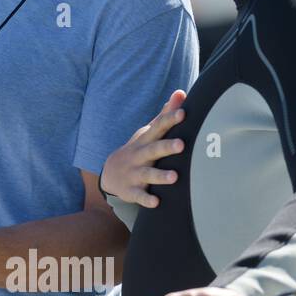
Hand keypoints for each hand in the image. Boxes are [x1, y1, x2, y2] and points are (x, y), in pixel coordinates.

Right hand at [100, 90, 186, 207]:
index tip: (183, 113)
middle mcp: (140, 155)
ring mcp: (134, 173)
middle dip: (166, 147)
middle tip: (182, 144)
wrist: (111, 172)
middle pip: (153, 150)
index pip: (159, 128)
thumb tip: (181, 93)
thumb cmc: (140, 149)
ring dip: (160, 176)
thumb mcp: (149, 132)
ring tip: (174, 177)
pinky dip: (146, 199)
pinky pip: (138, 196)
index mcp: (146, 140)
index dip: (170, 120)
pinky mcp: (131, 190)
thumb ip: (165, 114)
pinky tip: (156, 202)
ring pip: (148, 174)